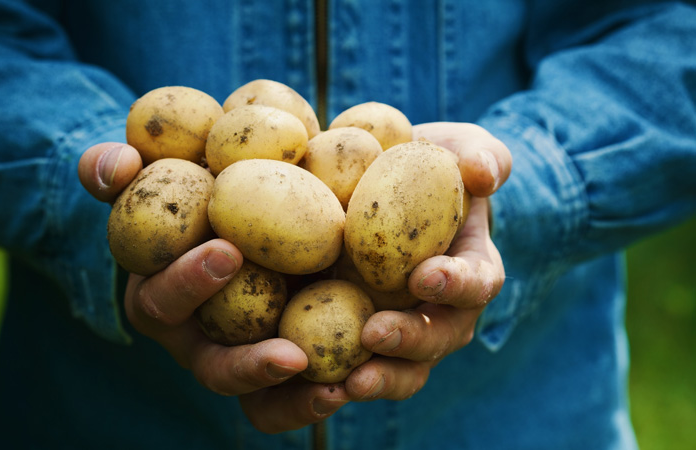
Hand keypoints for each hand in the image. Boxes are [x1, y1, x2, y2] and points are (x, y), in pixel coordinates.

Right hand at [79, 143, 346, 432]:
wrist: (249, 205)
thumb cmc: (196, 190)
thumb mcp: (157, 173)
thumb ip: (120, 169)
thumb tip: (117, 165)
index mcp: (163, 297)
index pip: (163, 300)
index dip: (188, 282)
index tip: (228, 251)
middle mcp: (201, 339)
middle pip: (215, 369)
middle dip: (247, 365)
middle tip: (291, 355)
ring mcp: (243, 358)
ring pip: (259, 400)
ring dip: (294, 401)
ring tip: (334, 392)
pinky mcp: (283, 363)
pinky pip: (295, 399)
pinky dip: (318, 398)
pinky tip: (354, 386)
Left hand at [342, 122, 509, 401]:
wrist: (379, 187)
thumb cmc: (426, 166)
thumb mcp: (458, 148)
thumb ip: (481, 155)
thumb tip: (482, 173)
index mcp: (470, 269)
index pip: (477, 282)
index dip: (457, 283)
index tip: (425, 275)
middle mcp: (442, 310)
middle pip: (438, 338)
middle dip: (410, 340)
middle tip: (375, 333)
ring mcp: (403, 330)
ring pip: (403, 370)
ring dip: (379, 379)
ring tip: (348, 384)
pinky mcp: (359, 339)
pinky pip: (355, 371)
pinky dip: (336, 383)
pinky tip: (309, 383)